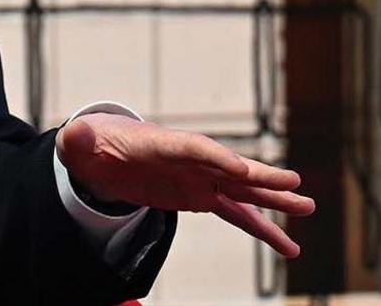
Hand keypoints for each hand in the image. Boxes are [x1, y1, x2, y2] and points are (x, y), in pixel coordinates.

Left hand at [56, 113, 315, 257]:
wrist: (103, 153)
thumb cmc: (95, 142)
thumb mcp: (81, 140)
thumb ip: (79, 138)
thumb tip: (72, 134)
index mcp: (165, 143)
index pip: (196, 148)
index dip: (217, 157)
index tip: (240, 169)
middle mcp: (192, 160)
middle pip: (232, 167)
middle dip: (261, 176)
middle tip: (294, 183)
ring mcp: (201, 180)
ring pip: (245, 193)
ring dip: (275, 202)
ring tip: (307, 209)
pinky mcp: (202, 198)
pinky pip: (239, 216)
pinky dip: (264, 230)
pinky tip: (288, 247)